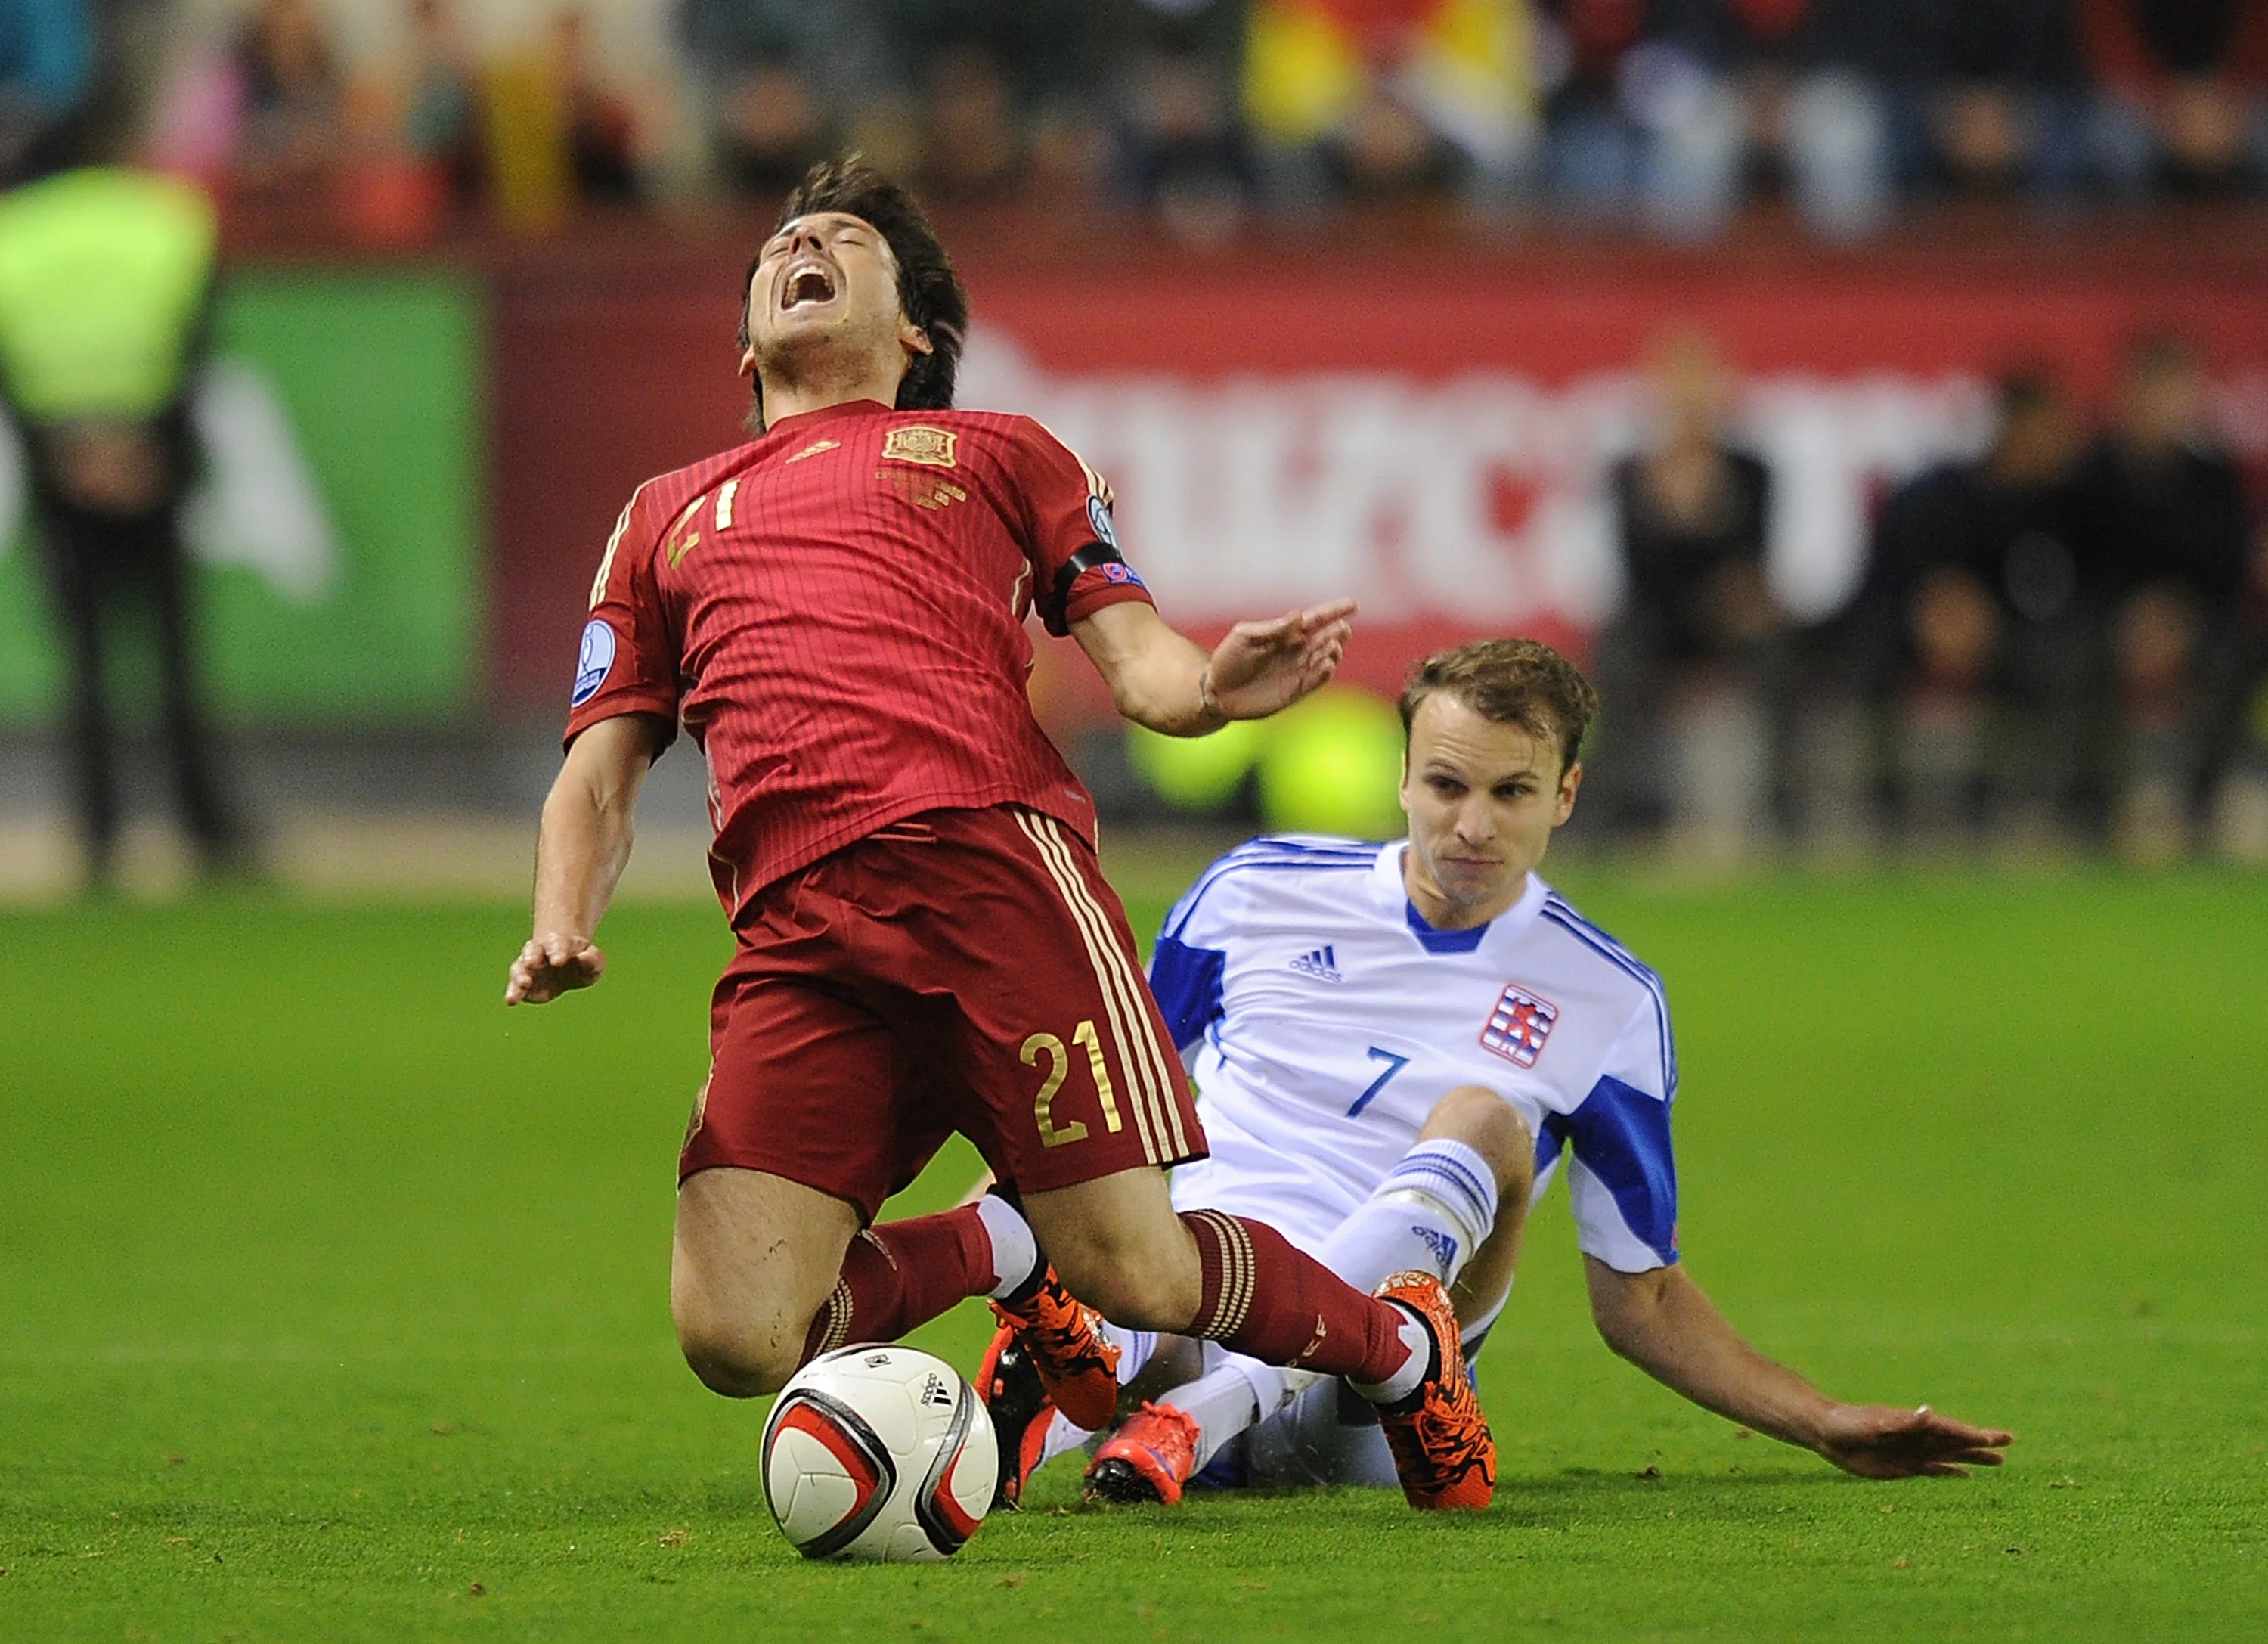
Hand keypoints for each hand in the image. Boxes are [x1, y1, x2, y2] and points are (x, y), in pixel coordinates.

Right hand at [505, 934, 605, 1005]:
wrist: (566, 967)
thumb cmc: (581, 963)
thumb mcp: (593, 962)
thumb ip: (592, 959)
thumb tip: (584, 956)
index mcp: (558, 943)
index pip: (557, 943)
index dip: (557, 951)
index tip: (559, 961)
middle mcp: (539, 952)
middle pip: (532, 950)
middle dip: (532, 956)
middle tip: (532, 963)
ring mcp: (528, 967)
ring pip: (519, 967)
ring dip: (519, 975)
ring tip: (524, 983)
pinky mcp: (521, 982)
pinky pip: (514, 986)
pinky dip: (513, 992)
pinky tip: (511, 1000)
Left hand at [1205, 599, 1357, 720]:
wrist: (1216, 691)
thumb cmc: (1227, 658)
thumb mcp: (1245, 636)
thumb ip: (1272, 629)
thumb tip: (1297, 616)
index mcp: (1286, 633)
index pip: (1315, 620)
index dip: (1334, 611)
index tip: (1353, 604)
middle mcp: (1296, 651)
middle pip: (1324, 639)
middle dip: (1337, 634)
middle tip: (1342, 629)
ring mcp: (1297, 671)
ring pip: (1323, 660)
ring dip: (1332, 653)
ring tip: (1333, 646)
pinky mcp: (1294, 691)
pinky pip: (1314, 681)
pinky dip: (1323, 674)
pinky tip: (1328, 665)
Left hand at [1812, 1403, 2012, 1478]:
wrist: (1827, 1433)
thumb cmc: (1849, 1424)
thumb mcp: (1875, 1423)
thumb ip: (1904, 1421)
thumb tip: (1928, 1411)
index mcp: (1913, 1423)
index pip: (1950, 1429)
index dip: (1972, 1434)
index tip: (1995, 1438)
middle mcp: (1918, 1437)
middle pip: (1957, 1441)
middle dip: (1982, 1442)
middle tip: (2009, 1442)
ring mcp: (1912, 1451)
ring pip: (1950, 1456)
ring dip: (1973, 1458)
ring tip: (1999, 1460)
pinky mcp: (1902, 1466)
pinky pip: (1933, 1470)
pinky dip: (1950, 1472)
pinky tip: (1966, 1475)